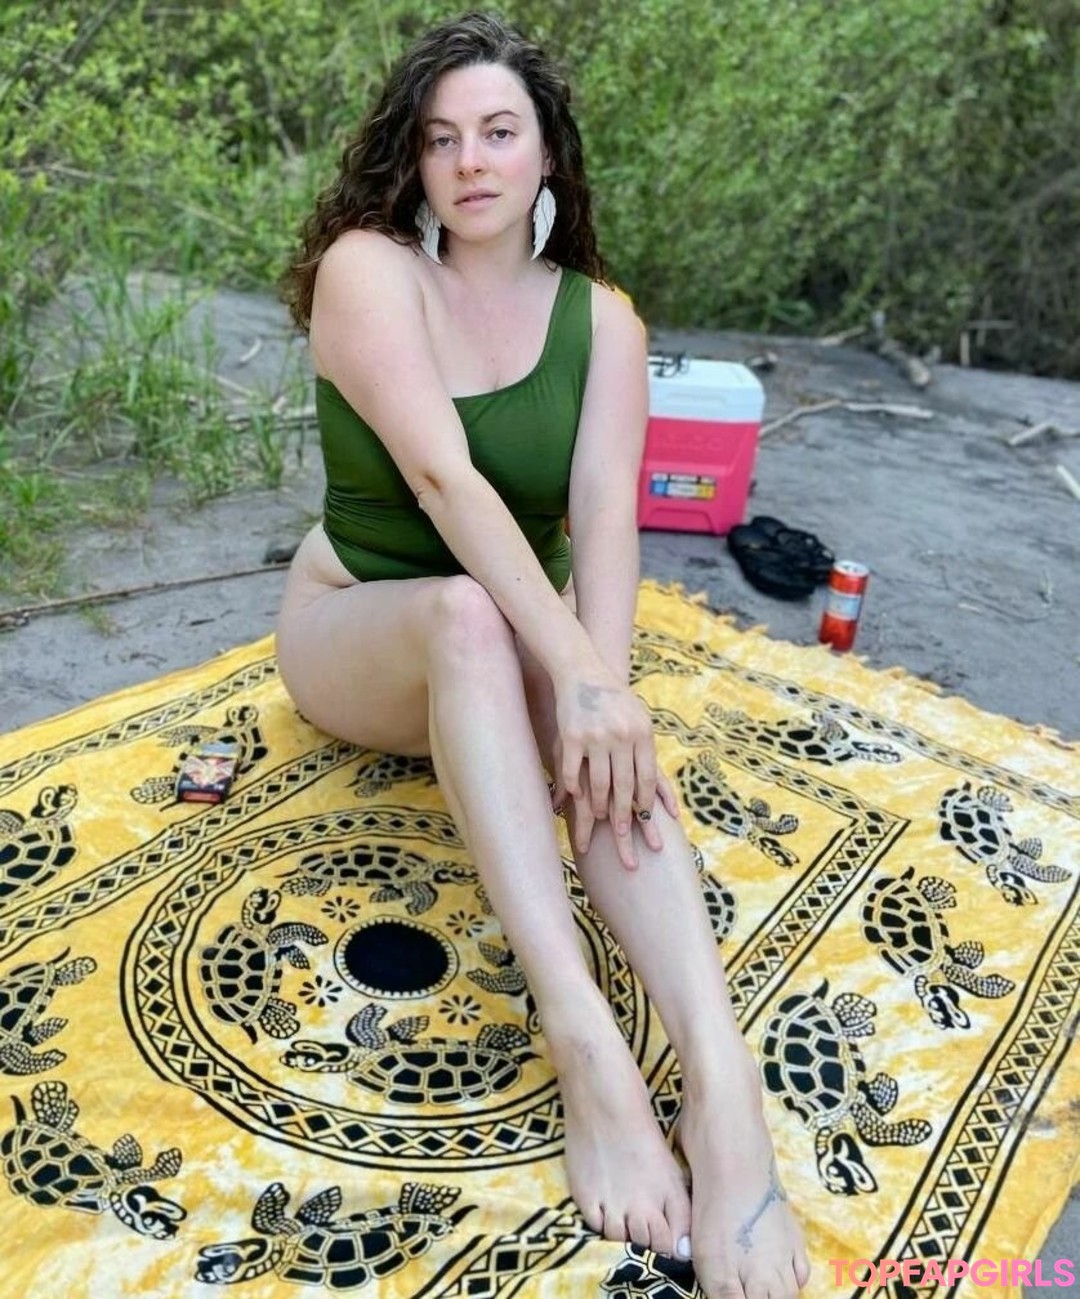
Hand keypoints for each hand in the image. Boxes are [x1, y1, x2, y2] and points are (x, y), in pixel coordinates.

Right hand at [551, 670, 676, 868]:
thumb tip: (654, 787)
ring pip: (598, 782)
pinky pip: (573, 771)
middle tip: (623, 839)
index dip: (645, 803)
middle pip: (625, 786)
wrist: (585, 671)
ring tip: (599, 819)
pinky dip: (574, 788)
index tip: (643, 822)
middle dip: (625, 816)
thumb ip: (645, 750)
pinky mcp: (572, 736)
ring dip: (599, 805)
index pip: (647, 777)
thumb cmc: (615, 699)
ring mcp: (596, 736)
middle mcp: (621, 736)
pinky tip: (574, 799)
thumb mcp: (639, 718)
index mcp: (642, 733)